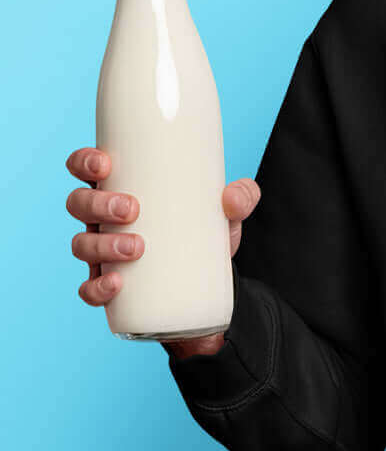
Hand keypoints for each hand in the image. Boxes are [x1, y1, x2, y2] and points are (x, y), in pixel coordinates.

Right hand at [66, 146, 260, 356]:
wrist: (212, 280)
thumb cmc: (206, 229)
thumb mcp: (228, 211)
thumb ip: (242, 196)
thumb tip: (233, 197)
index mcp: (122, 188)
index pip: (87, 168)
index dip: (85, 162)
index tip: (105, 164)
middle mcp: (104, 219)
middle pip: (79, 203)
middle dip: (97, 203)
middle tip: (132, 209)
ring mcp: (103, 252)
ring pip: (81, 244)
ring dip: (102, 245)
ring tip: (137, 247)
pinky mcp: (109, 285)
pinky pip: (89, 288)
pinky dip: (97, 287)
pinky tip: (117, 283)